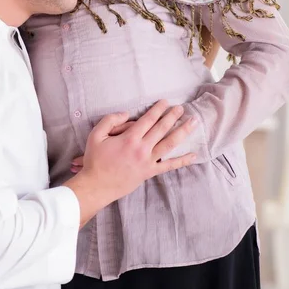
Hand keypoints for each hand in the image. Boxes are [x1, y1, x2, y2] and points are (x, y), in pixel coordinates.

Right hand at [64, 100, 196, 225]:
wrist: (96, 186)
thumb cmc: (95, 160)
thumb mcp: (96, 135)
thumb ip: (110, 120)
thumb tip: (127, 114)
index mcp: (129, 138)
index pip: (148, 119)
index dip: (158, 109)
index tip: (166, 102)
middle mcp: (142, 148)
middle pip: (161, 129)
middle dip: (173, 116)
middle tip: (182, 108)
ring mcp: (148, 161)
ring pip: (169, 144)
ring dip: (182, 132)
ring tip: (193, 123)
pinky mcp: (149, 173)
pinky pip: (169, 166)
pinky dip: (182, 161)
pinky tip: (193, 155)